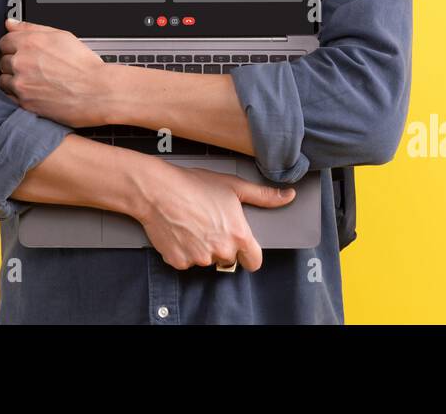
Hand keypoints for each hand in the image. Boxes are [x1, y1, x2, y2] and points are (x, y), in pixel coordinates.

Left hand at [0, 18, 108, 126]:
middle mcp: (22, 62)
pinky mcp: (24, 102)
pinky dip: (16, 95)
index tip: (20, 52)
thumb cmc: (83, 65)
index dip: (13, 47)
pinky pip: (8, 97)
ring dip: (13, 80)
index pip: (4, 41)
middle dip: (13, 64)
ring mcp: (21, 83)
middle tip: (30, 68)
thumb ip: (31, 27)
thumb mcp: (61, 36)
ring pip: (3, 80)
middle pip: (2, 61)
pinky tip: (31, 93)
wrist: (96, 91)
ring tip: (31, 82)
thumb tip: (10, 23)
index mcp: (29, 42)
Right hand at [137, 163, 295, 271]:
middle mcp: (220, 251)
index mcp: (238, 235)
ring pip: (206, 260)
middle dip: (222, 245)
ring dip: (202, 248)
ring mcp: (199, 258)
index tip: (241, 245)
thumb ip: (263, 196)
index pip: (254, 261)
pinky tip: (180, 231)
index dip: (249, 253)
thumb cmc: (194, 185)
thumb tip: (287, 196)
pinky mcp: (179, 262)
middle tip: (210, 224)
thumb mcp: (233, 186)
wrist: (158, 190)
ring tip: (192, 224)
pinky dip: (183, 250)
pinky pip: (186, 261)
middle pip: (228, 259)